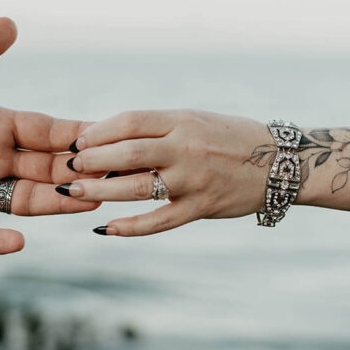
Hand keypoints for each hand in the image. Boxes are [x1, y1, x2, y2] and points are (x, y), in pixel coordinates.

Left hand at [0, 18, 99, 253]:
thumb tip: (11, 23)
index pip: (45, 130)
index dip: (75, 133)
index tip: (109, 134)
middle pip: (47, 168)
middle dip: (79, 171)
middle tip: (115, 173)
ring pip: (26, 201)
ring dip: (56, 203)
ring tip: (87, 203)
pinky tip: (16, 243)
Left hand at [60, 110, 274, 235]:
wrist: (280, 162)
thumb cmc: (229, 137)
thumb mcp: (194, 121)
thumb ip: (156, 129)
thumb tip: (106, 137)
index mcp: (183, 120)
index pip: (132, 120)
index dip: (100, 131)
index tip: (78, 141)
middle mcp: (187, 147)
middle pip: (130, 152)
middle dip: (94, 159)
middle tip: (69, 166)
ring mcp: (194, 179)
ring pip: (139, 187)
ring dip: (102, 190)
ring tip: (75, 192)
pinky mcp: (202, 207)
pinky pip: (160, 221)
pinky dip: (131, 227)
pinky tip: (106, 229)